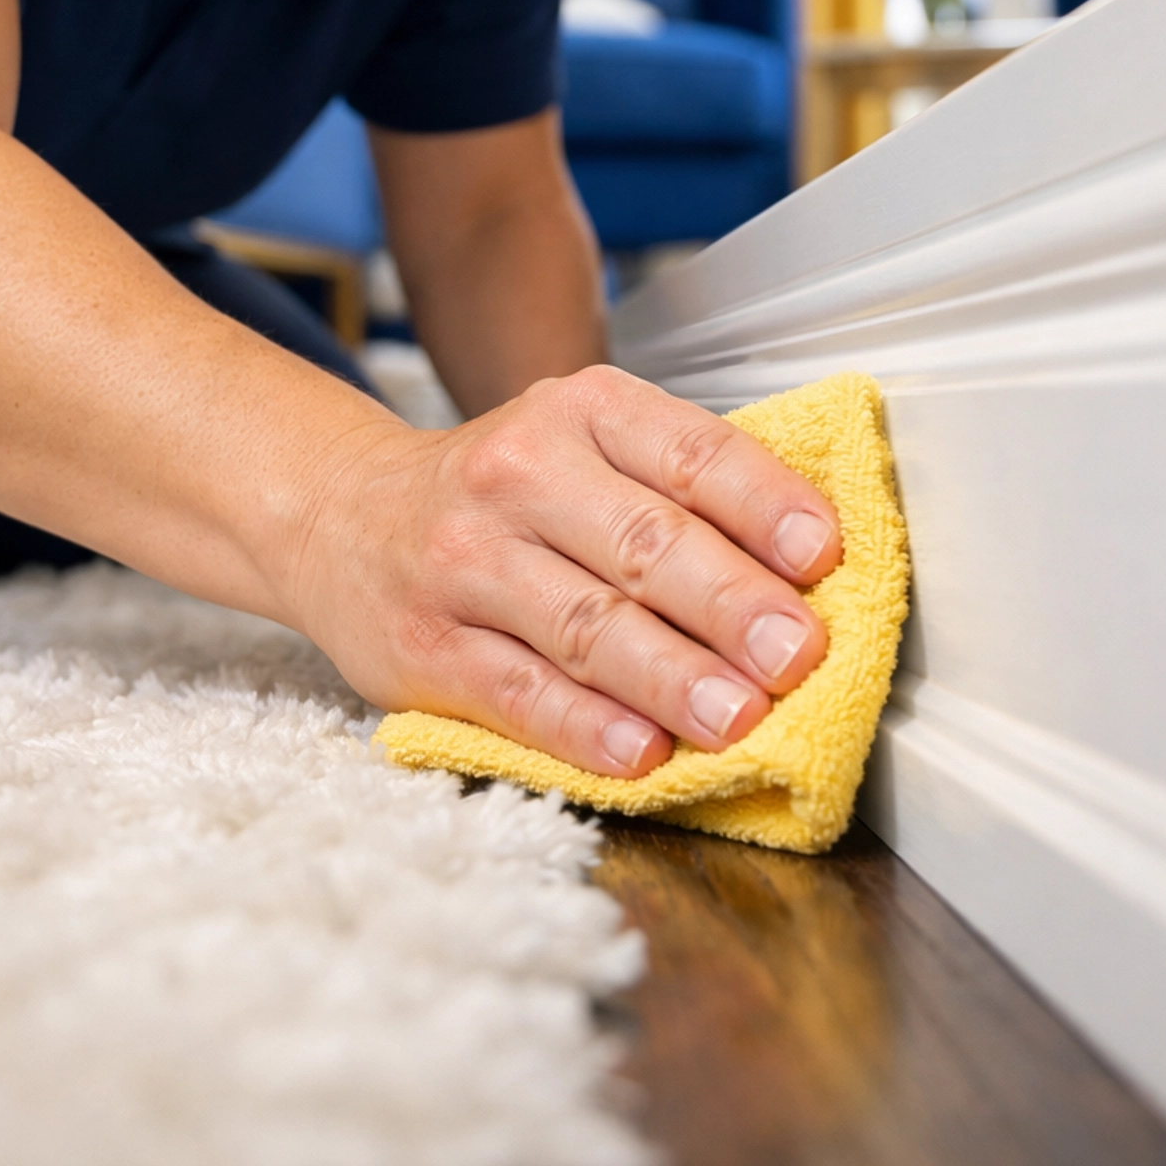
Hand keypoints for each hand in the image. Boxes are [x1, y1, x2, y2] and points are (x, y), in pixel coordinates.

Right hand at [290, 365, 839, 777]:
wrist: (342, 514)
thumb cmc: (504, 492)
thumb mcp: (583, 445)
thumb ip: (681, 491)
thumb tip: (807, 572)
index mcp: (578, 412)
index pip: (688, 454)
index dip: (761, 504)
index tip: (823, 553)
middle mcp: (517, 474)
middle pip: (643, 544)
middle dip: (731, 604)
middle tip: (799, 653)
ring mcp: (464, 563)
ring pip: (585, 625)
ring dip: (672, 676)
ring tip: (740, 715)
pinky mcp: (426, 648)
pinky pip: (518, 693)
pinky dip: (585, 728)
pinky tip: (642, 753)